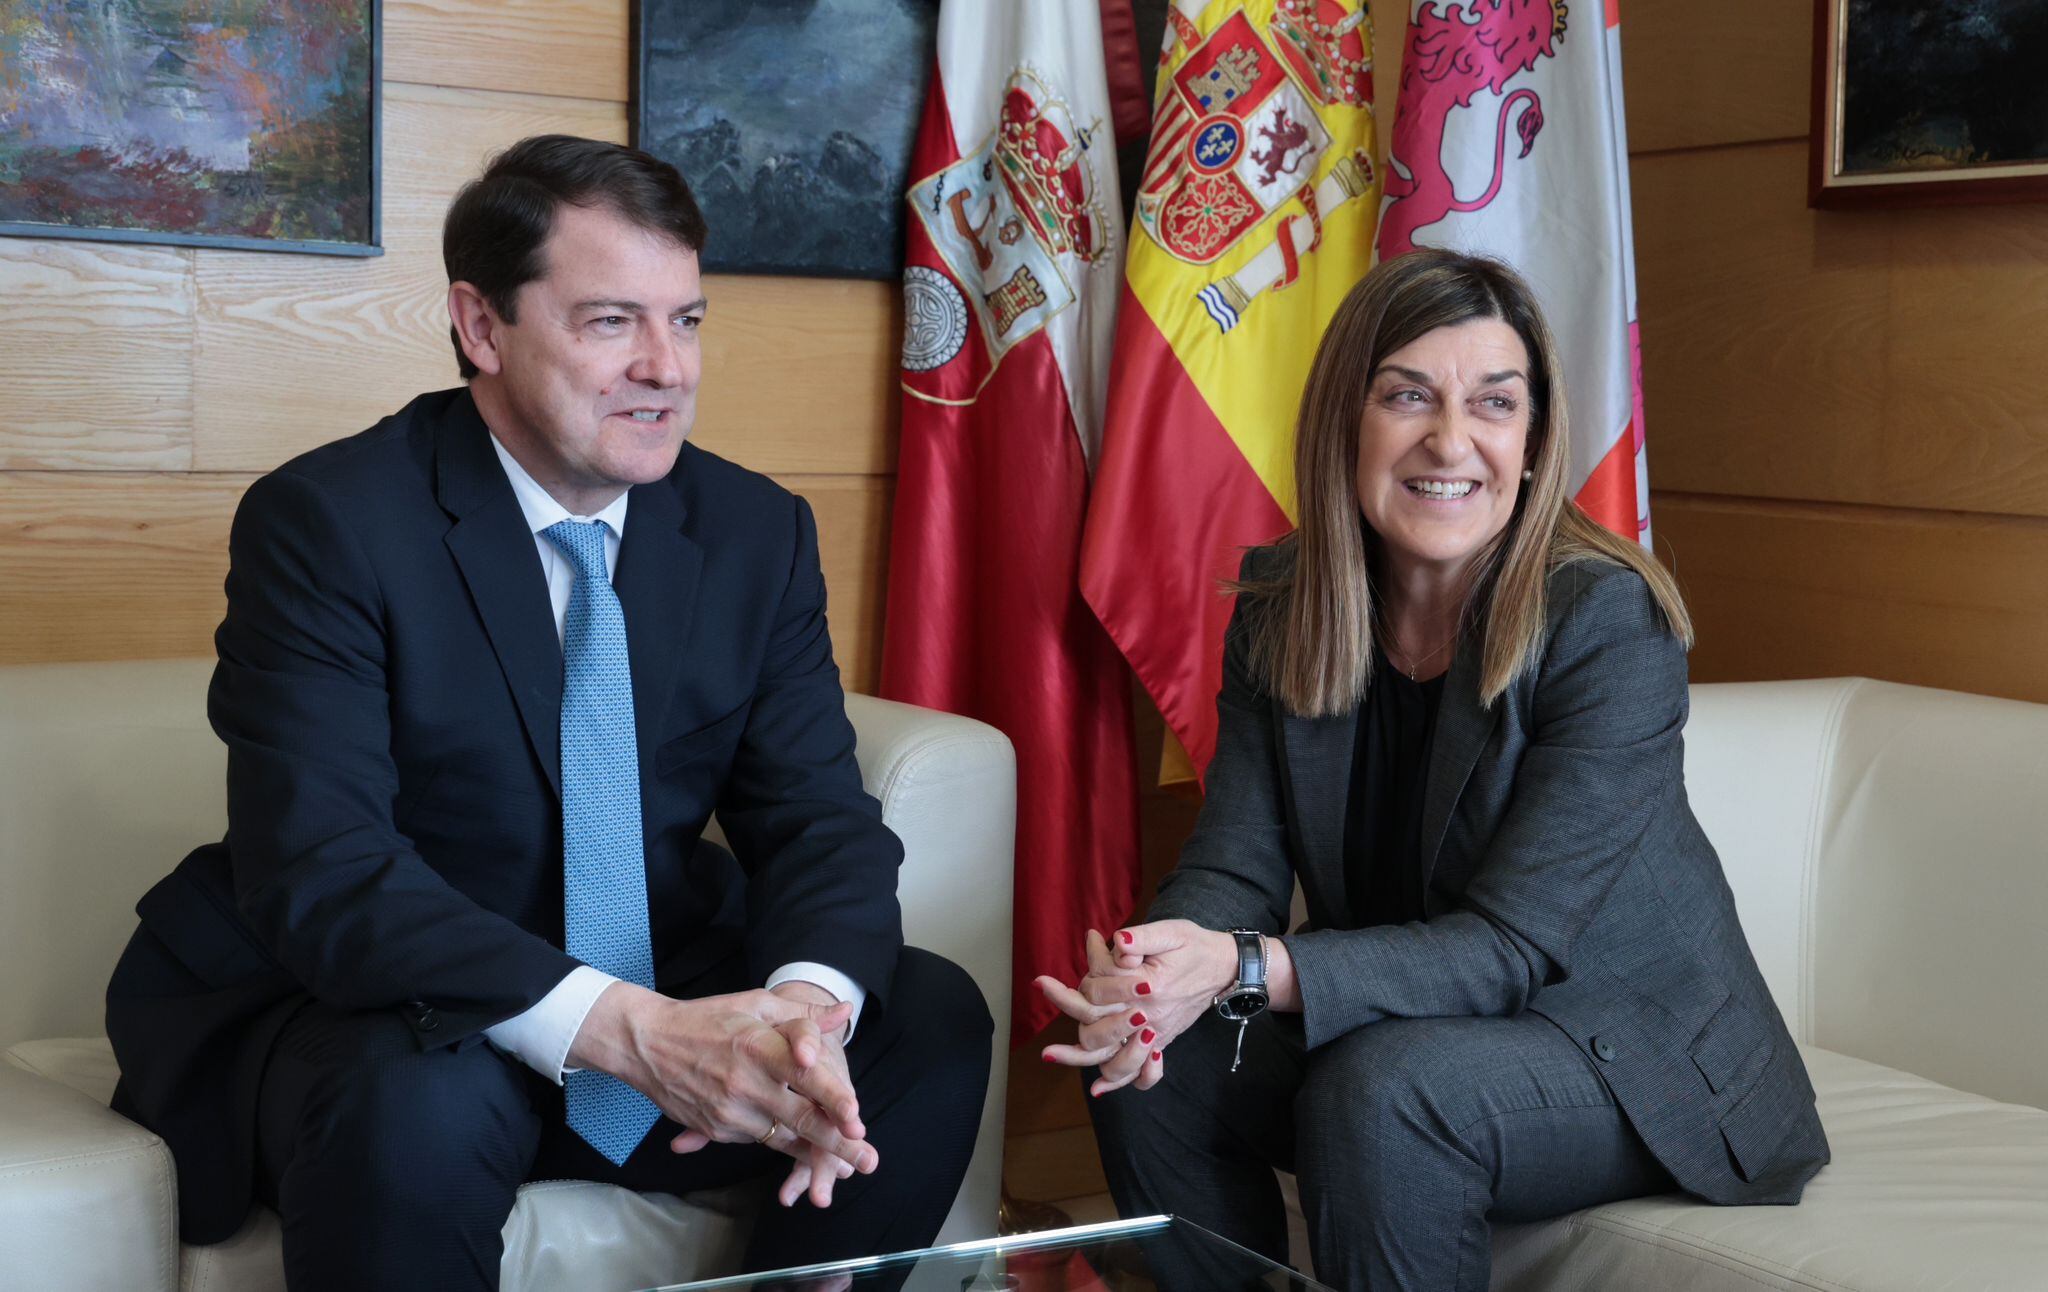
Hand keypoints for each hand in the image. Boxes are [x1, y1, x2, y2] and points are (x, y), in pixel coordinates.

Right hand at [567, 982, 877, 1190]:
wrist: (647, 1043)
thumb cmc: (708, 1018)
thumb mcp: (755, 1004)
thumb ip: (802, 1015)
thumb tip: (844, 1013)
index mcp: (758, 1046)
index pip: (805, 1075)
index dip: (833, 1098)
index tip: (857, 1118)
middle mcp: (746, 1083)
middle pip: (800, 1118)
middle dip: (838, 1144)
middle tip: (869, 1160)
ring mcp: (729, 1110)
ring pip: (782, 1137)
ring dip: (815, 1153)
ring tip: (845, 1171)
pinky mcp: (717, 1129)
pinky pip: (759, 1139)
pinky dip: (783, 1144)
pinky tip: (806, 1152)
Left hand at [1037, 922, 1238, 1095]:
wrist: (1224, 967)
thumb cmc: (1194, 946)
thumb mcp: (1172, 933)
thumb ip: (1143, 938)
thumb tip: (1118, 939)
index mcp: (1148, 990)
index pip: (1098, 993)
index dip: (1078, 980)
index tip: (1054, 970)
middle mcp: (1149, 1019)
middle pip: (1099, 1033)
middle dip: (1069, 1020)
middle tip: (1043, 997)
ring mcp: (1154, 1035)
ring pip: (1115, 1061)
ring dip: (1081, 1061)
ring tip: (1050, 1055)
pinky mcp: (1160, 1042)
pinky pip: (1140, 1074)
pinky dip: (1119, 1083)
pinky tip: (1097, 1089)